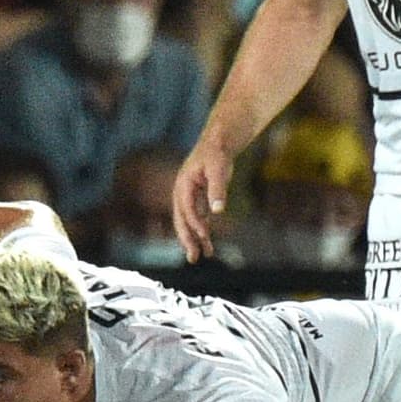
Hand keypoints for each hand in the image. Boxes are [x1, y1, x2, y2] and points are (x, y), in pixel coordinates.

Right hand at [170, 140, 233, 258]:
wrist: (218, 143)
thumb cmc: (217, 153)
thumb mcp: (219, 168)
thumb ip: (218, 189)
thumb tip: (218, 211)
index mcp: (183, 184)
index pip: (186, 208)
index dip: (194, 223)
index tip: (204, 235)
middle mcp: (182, 193)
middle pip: (181, 220)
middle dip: (187, 239)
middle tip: (193, 258)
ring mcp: (189, 197)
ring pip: (188, 222)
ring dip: (195, 238)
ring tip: (205, 255)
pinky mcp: (198, 199)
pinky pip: (197, 219)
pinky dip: (202, 231)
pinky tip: (208, 243)